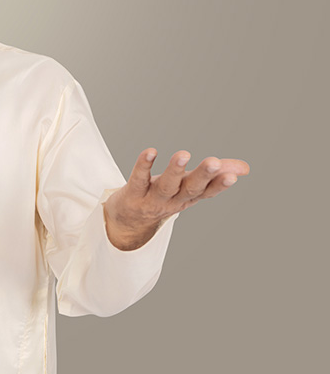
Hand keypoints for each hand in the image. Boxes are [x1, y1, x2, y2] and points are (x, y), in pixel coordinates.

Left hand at [104, 148, 249, 249]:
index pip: (207, 192)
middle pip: (189, 189)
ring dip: (175, 171)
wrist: (128, 221)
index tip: (232, 176)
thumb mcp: (189, 187)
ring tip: (183, 154)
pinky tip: (150, 151)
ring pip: (165, 186)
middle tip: (214, 162)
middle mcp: (172, 201)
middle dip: (202, 176)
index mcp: (188, 198)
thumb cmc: (163, 197)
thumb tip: (246, 168)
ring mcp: (152, 199)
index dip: (219, 185)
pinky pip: (138, 179)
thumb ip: (214, 176)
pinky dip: (144, 166)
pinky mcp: (133, 193)